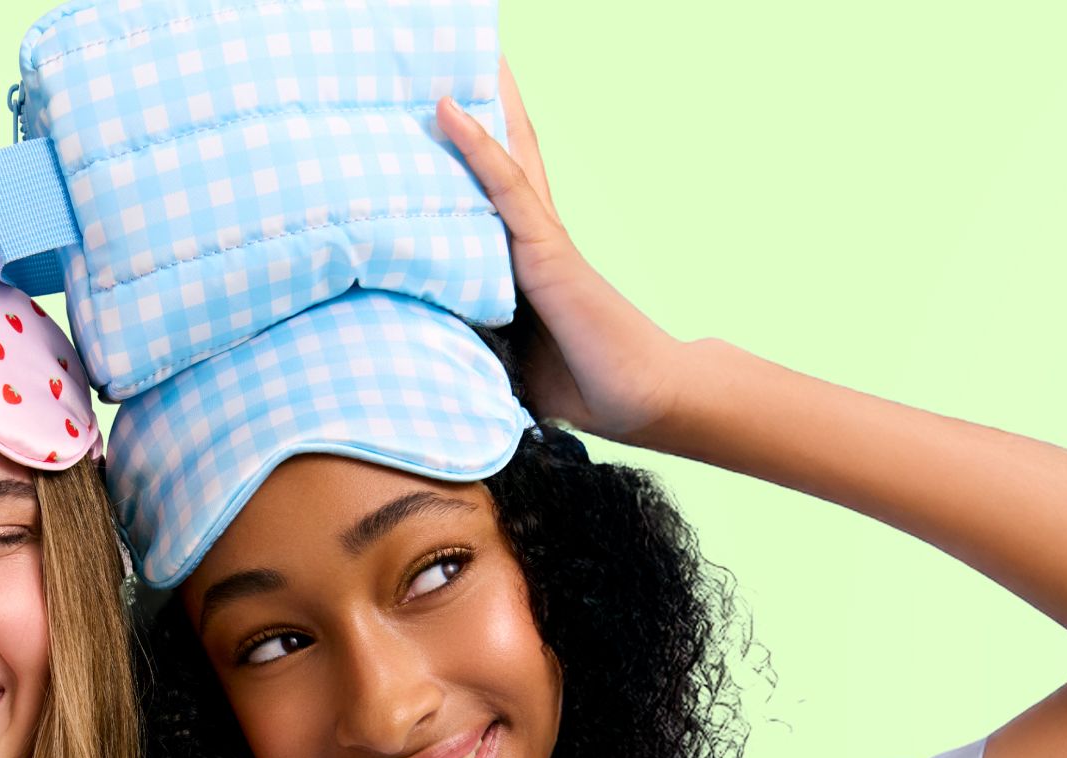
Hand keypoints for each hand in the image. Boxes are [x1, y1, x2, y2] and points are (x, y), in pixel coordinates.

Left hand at [436, 59, 692, 441]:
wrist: (642, 400)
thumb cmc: (583, 385)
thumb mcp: (511, 360)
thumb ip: (475, 340)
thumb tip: (424, 343)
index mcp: (528, 260)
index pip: (496, 191)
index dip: (478, 147)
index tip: (449, 105)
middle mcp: (534, 237)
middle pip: (506, 153)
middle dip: (487, 104)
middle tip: (464, 53)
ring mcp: (541, 238)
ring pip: (505, 153)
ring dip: (484, 100)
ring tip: (464, 48)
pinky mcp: (546, 249)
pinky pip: (505, 186)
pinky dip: (477, 145)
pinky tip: (449, 108)